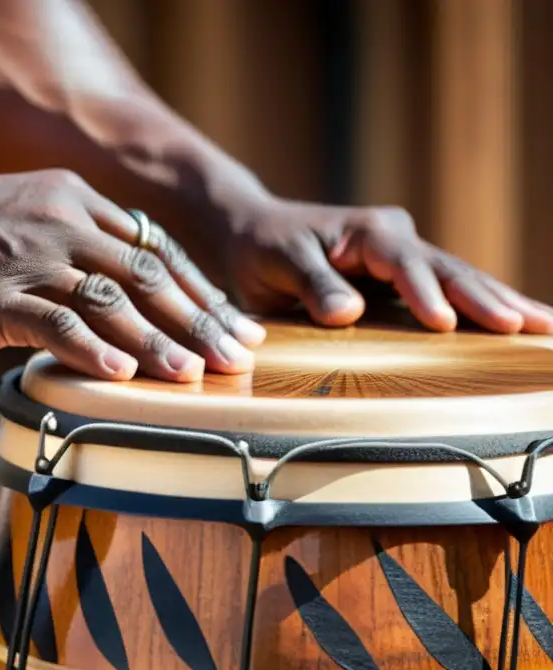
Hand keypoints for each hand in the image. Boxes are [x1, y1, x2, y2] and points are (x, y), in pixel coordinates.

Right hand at [0, 167, 265, 380]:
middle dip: (199, 319)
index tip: (232, 323)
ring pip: (112, 300)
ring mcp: (28, 258)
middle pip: (149, 275)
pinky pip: (54, 321)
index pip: (155, 249)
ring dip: (158, 341)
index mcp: (72, 203)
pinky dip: (91, 348)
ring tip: (193, 376)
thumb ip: (60, 254)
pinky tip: (120, 373)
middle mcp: (62, 223)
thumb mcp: (14, 222)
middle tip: (237, 356)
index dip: (199, 289)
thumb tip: (96, 307)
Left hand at [221, 196, 552, 333]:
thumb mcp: (276, 261)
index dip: (425, 293)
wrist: (255, 233)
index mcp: (368, 232)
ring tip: (546, 329)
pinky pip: (451, 294)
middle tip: (529, 327)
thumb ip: (312, 284)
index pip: (404, 263)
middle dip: (490, 299)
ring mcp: (406, 258)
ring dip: (503, 304)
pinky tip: (519, 327)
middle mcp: (396, 239)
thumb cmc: (262, 247)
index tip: (444, 323)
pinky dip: (484, 309)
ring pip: (462, 281)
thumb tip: (348, 314)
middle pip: (450, 271)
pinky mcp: (406, 281)